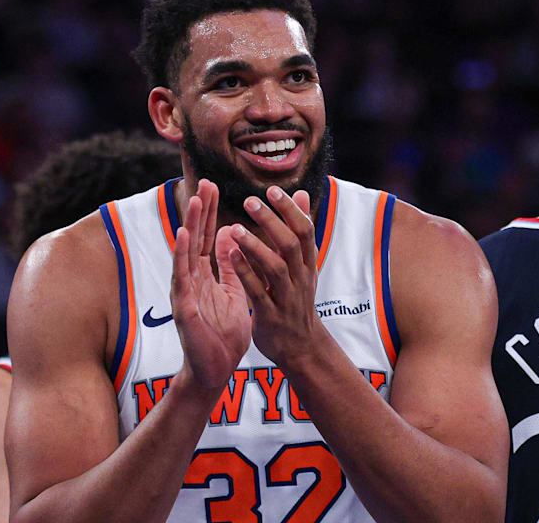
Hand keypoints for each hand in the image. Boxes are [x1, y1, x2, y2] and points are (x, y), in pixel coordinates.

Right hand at [170, 179, 251, 388]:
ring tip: (195, 201)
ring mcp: (184, 291)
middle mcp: (191, 279)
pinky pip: (181, 277)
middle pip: (194, 238)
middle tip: (205, 182)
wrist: (215, 370)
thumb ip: (229, 266)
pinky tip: (183, 236)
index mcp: (204, 276)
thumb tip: (228, 235)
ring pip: (185, 252)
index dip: (210, 212)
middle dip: (201, 210)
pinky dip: (181, 255)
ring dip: (190, 225)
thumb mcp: (232, 292)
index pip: (206, 237)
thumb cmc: (223, 334)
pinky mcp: (183, 306)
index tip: (213, 187)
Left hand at [227, 187, 321, 366]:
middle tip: (250, 200)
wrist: (301, 347)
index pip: (305, 230)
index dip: (290, 210)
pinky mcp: (271, 315)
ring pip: (275, 267)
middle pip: (290, 244)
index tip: (272, 190)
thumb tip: (302, 193)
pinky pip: (258, 292)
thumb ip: (299, 230)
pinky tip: (231, 256)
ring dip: (255, 246)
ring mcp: (287, 297)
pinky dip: (246, 273)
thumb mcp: (304, 265)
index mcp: (308, 264)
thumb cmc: (297, 299)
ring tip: (235, 228)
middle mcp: (301, 278)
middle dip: (272, 221)